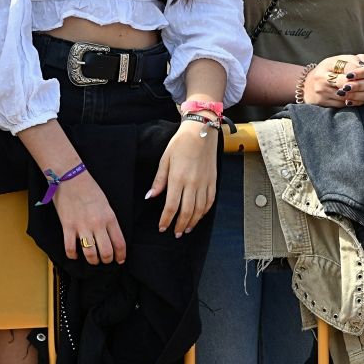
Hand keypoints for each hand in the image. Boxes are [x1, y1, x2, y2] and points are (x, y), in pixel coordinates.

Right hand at [55, 172, 127, 264]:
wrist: (71, 178)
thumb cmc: (90, 189)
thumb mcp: (106, 205)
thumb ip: (109, 221)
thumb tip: (111, 237)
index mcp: (110, 218)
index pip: (119, 242)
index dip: (121, 255)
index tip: (120, 260)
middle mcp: (98, 224)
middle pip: (106, 252)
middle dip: (107, 260)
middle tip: (106, 261)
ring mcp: (82, 227)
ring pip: (90, 253)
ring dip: (92, 261)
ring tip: (93, 260)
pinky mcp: (68, 227)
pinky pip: (70, 248)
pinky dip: (73, 255)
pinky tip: (75, 255)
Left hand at [146, 122, 217, 237]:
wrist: (202, 130)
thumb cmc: (181, 143)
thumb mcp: (165, 159)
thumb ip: (159, 180)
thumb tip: (151, 196)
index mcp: (178, 178)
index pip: (171, 206)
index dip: (166, 220)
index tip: (162, 227)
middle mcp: (193, 182)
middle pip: (187, 211)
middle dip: (180, 225)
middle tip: (175, 233)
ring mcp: (205, 182)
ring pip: (200, 209)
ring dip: (193, 221)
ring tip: (187, 229)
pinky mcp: (213, 180)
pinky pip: (210, 200)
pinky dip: (205, 211)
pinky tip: (199, 216)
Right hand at [302, 53, 363, 106]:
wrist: (307, 85)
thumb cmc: (328, 70)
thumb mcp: (337, 61)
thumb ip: (351, 61)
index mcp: (327, 65)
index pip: (348, 68)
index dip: (361, 71)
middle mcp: (321, 79)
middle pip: (346, 84)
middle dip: (361, 85)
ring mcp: (321, 93)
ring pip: (346, 96)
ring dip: (360, 96)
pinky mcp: (322, 103)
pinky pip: (342, 105)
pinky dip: (353, 102)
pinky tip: (361, 99)